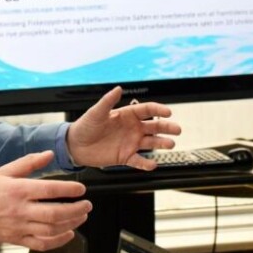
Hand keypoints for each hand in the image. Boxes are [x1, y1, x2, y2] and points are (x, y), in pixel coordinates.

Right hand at [0, 151, 90, 250]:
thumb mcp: (4, 171)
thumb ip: (29, 163)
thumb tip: (49, 154)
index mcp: (18, 191)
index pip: (49, 190)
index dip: (69, 190)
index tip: (81, 189)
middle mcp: (20, 211)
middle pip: (54, 214)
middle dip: (76, 210)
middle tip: (87, 205)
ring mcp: (19, 227)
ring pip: (51, 230)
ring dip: (71, 224)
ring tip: (81, 217)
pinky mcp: (18, 240)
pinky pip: (42, 244)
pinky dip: (58, 241)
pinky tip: (68, 234)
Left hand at [67, 86, 181, 169]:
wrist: (75, 146)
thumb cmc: (85, 126)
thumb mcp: (96, 112)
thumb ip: (108, 101)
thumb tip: (118, 88)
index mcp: (126, 115)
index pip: (147, 110)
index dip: (158, 110)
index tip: (168, 112)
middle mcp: (132, 128)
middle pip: (154, 127)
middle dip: (167, 127)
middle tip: (177, 129)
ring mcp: (130, 143)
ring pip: (151, 143)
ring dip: (161, 143)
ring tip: (170, 144)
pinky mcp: (125, 157)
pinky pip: (138, 160)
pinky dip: (146, 163)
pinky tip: (152, 164)